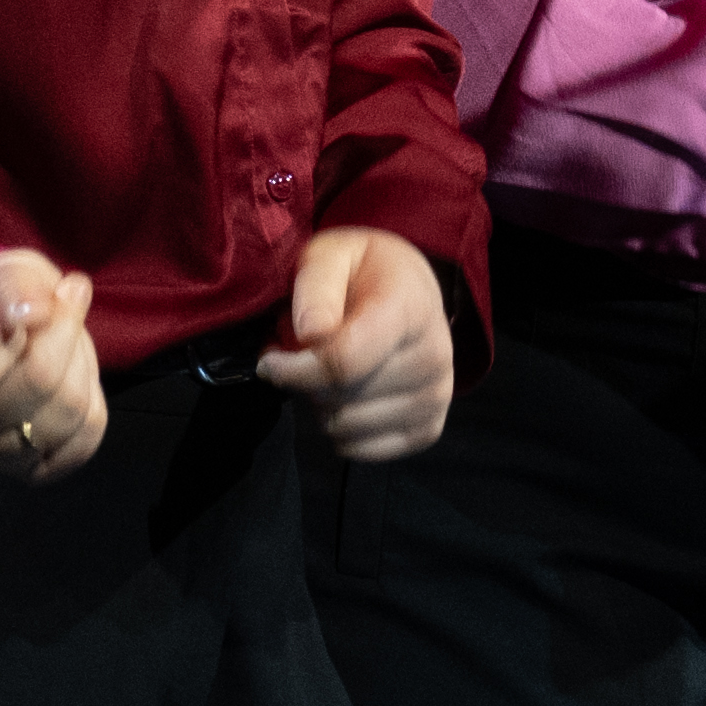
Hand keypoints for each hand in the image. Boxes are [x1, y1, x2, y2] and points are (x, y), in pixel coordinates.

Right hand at [0, 249, 106, 480]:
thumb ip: (14, 285)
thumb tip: (37, 314)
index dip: (20, 324)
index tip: (28, 302)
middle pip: (38, 384)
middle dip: (66, 330)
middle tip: (67, 301)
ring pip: (68, 410)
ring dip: (83, 360)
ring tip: (69, 338)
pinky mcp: (30, 471)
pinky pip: (86, 438)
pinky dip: (93, 398)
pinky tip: (74, 376)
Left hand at [269, 228, 455, 463]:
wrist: (412, 290)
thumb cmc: (363, 270)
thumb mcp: (331, 254)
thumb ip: (316, 287)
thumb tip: (310, 335)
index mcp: (411, 308)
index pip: (344, 362)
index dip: (294, 368)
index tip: (269, 359)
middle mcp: (434, 357)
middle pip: (340, 398)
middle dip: (305, 381)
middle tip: (303, 353)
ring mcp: (436, 397)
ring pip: (345, 428)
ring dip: (320, 406)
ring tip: (326, 371)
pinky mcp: (428, 428)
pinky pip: (360, 451)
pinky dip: (339, 430)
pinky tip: (344, 397)